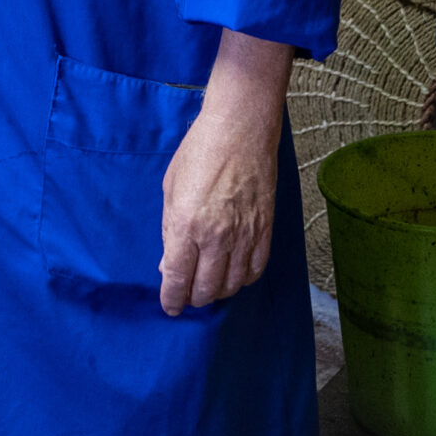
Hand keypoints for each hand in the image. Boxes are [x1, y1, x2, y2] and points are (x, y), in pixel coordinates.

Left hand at [159, 31, 294, 315]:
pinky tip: (234, 274)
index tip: (170, 307)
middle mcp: (215, 237)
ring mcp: (244, 235)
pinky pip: (255, 269)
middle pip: (205, 289)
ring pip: (231, 285)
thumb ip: (170, 229)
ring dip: (218, 291)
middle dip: (193, 298)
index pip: (177, 280)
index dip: (172, 300)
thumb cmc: (199, 152)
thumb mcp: (170, 188)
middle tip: (188, 293)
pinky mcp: (265, 229)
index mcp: (185, 226)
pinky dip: (243, 279)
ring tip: (210, 284)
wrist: (241, 128)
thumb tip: (170, 263)